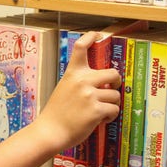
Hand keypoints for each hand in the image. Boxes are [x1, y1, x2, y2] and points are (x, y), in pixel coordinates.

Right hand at [37, 31, 121, 151]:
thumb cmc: (57, 113)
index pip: (81, 48)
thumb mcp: (64, 89)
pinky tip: (100, 120)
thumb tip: (102, 84)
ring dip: (111, 105)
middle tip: (112, 89)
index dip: (91, 37)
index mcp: (73, 73)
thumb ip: (80, 83)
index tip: (97, 34)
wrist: (50, 131)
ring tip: (100, 112)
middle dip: (116, 82)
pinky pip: (114, 110)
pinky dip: (110, 116)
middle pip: (113, 73)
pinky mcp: (96, 110)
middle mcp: (82, 81)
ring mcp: (90, 95)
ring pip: (115, 96)